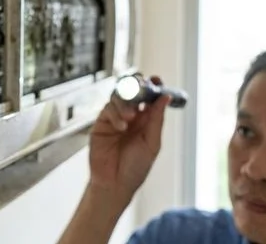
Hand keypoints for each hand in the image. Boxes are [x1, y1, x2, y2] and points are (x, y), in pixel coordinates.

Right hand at [87, 76, 170, 206]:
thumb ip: (156, 119)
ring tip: (130, 117)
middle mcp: (131, 116)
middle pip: (132, 91)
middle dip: (136, 86)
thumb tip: (164, 98)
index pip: (149, 97)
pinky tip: (121, 127)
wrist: (114, 184)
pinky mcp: (101, 123)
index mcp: (146, 120)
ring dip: (126, 103)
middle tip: (140, 87)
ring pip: (119, 97)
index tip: (157, 80)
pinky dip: (115, 115)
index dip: (153, 86)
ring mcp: (115, 118)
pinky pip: (108, 110)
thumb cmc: (134, 168)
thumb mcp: (152, 143)